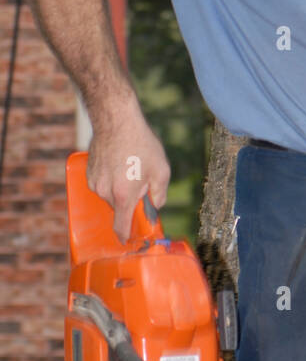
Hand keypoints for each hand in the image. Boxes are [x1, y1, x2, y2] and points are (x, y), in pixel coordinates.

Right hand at [86, 94, 170, 241]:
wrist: (116, 120)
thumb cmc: (141, 144)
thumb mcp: (161, 170)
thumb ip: (160, 194)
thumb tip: (155, 206)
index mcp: (122, 196)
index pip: (120, 227)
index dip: (125, 236)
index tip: (128, 240)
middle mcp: (104, 192)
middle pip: (118, 207)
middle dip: (129, 199)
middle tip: (140, 179)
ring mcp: (94, 182)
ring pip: (110, 194)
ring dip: (120, 187)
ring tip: (129, 164)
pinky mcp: (88, 172)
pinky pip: (102, 183)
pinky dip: (110, 178)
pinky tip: (119, 160)